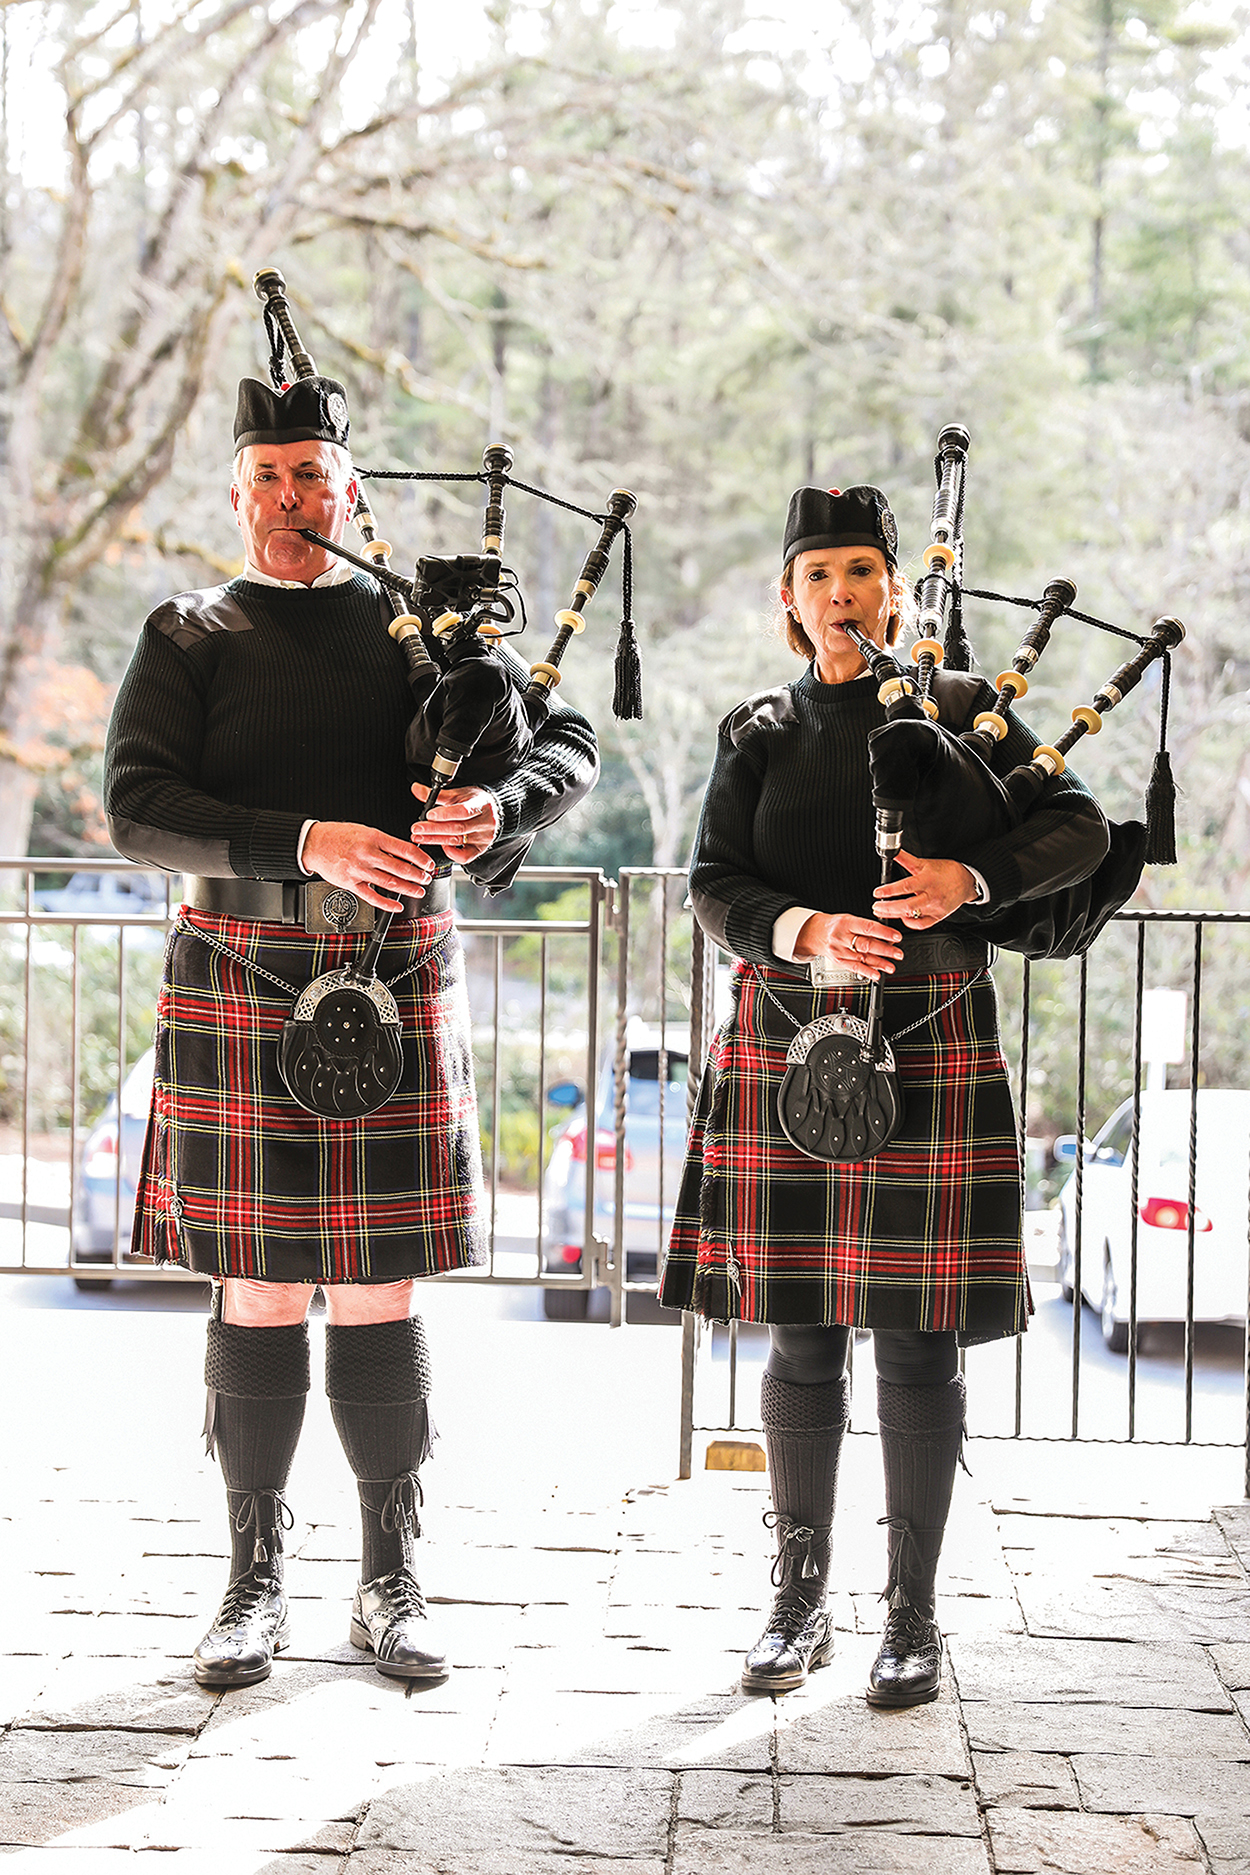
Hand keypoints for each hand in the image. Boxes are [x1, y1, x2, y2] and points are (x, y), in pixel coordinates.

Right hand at [301, 821, 437, 912]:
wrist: (314, 843)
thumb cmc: (339, 836)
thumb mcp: (365, 831)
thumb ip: (384, 843)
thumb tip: (404, 854)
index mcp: (373, 837)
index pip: (404, 849)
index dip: (420, 858)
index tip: (428, 864)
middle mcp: (367, 854)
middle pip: (399, 868)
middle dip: (417, 876)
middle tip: (426, 879)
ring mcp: (358, 870)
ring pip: (389, 883)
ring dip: (407, 889)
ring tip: (418, 891)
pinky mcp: (350, 883)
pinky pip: (371, 897)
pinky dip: (386, 904)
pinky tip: (397, 906)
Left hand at [410, 783, 500, 862]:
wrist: (494, 811)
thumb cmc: (475, 801)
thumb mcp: (459, 794)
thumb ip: (437, 794)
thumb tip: (416, 789)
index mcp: (481, 804)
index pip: (463, 811)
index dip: (445, 814)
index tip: (429, 814)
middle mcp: (484, 822)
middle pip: (457, 828)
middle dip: (433, 829)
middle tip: (416, 829)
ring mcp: (483, 837)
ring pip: (457, 841)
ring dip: (435, 840)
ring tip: (419, 837)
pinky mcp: (480, 849)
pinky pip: (465, 857)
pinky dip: (451, 853)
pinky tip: (442, 845)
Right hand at [792, 911, 904, 980]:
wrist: (816, 934)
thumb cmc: (836, 925)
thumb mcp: (850, 919)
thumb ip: (867, 927)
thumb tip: (888, 937)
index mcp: (846, 923)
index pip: (868, 927)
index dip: (884, 933)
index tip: (897, 937)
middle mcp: (842, 937)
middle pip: (866, 944)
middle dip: (885, 950)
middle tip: (898, 954)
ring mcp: (840, 950)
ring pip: (862, 958)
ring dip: (879, 963)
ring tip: (891, 966)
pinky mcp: (839, 961)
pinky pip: (854, 968)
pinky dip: (867, 972)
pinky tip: (876, 975)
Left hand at [873, 851, 976, 929]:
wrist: (966, 881)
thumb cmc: (946, 872)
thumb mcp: (924, 863)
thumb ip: (906, 859)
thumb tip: (893, 851)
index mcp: (927, 880)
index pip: (906, 886)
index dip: (889, 890)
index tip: (877, 892)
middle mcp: (932, 896)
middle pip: (907, 906)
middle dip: (888, 908)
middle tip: (876, 907)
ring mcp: (935, 908)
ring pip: (913, 916)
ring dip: (895, 915)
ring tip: (883, 912)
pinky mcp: (938, 917)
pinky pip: (922, 925)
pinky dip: (910, 923)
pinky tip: (902, 918)